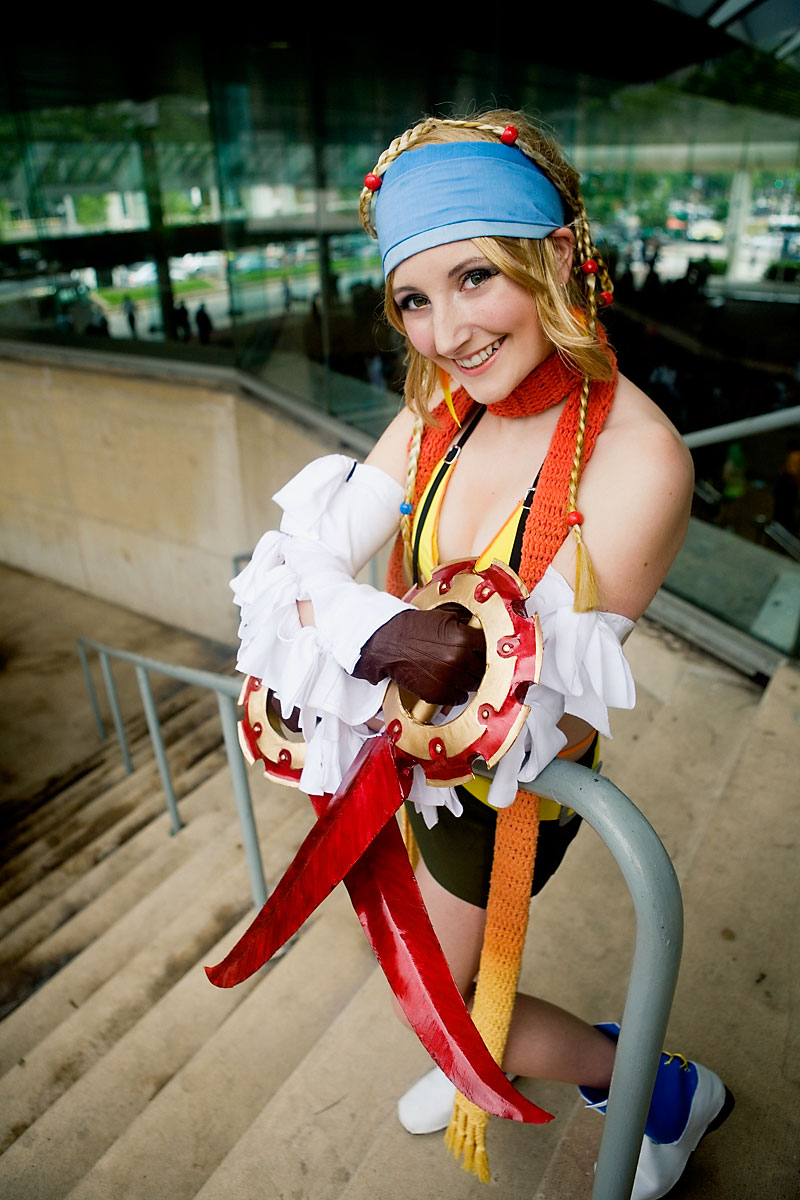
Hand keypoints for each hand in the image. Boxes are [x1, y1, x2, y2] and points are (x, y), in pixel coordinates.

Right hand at [353, 607, 485, 704]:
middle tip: (470, 664)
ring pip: (473, 685)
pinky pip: (458, 699)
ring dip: (469, 681)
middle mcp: (458, 659)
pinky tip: (452, 686)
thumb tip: (478, 628)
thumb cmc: (413, 629)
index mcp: (463, 638)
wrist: (388, 644)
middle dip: (477, 666)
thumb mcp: (442, 617)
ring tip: (460, 674)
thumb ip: (464, 623)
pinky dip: (457, 694)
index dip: (483, 649)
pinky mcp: (437, 693)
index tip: (480, 652)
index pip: (487, 648)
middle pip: (482, 669)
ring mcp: (448, 678)